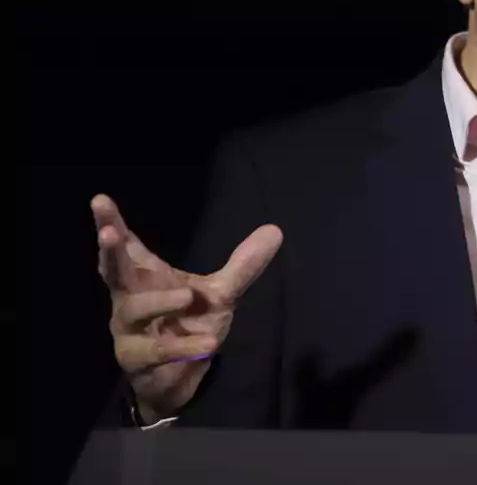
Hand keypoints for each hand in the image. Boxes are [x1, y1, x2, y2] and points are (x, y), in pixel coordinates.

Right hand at [93, 194, 282, 423]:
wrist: (179, 378)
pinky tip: (208, 344)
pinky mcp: (139, 361)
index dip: (111, 222)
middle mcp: (130, 300)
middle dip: (110, 251)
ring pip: (134, 310)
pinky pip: (158, 351)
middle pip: (113, 271)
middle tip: (110, 233)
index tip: (100, 199)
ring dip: (159, 301)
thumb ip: (244, 264)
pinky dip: (184, 346)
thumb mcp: (221, 293)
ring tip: (187, 296)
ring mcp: (129, 331)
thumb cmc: (189, 324)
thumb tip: (275, 230)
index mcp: (145, 277)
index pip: (127, 246)